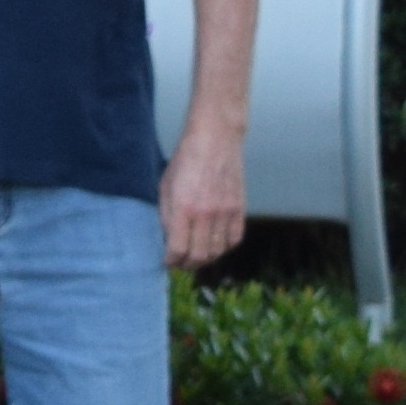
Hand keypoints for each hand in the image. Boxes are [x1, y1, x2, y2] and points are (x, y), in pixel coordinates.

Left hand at [160, 119, 245, 271]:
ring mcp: (225, 212)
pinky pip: (234, 239)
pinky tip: (216, 245)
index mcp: (184, 207)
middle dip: (186, 265)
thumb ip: (167, 214)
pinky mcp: (239, 207)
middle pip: (199, 256)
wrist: (215, 139)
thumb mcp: (165, 186)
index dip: (170, 261)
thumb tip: (168, 239)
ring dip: (206, 259)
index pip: (177, 249)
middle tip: (180, 263)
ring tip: (196, 256)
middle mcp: (206, 213)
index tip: (167, 262)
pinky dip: (225, 247)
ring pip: (218, 251)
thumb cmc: (186, 160)